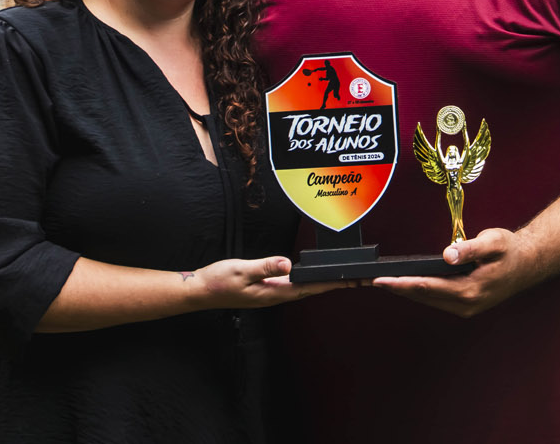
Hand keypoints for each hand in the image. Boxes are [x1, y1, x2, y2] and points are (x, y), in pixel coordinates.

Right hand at [194, 256, 353, 308]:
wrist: (200, 291)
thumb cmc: (218, 281)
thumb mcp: (242, 270)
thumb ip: (265, 267)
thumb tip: (288, 264)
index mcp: (274, 293)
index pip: (310, 287)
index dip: (333, 283)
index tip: (353, 281)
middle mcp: (277, 295)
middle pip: (312, 289)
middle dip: (336, 284)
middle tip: (359, 279)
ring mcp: (272, 293)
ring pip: (305, 288)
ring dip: (324, 283)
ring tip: (344, 278)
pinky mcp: (267, 289)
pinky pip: (294, 286)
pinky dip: (309, 281)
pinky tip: (313, 278)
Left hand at [370, 228, 540, 317]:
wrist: (529, 263)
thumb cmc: (511, 250)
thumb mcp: (492, 242)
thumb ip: (469, 248)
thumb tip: (448, 254)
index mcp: (471, 290)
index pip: (428, 287)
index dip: (402, 283)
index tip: (382, 281)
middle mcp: (467, 304)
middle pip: (424, 297)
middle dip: (398, 289)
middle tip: (372, 281)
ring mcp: (467, 307)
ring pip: (429, 301)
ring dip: (407, 292)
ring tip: (384, 283)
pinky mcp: (467, 305)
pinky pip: (437, 300)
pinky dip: (420, 293)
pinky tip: (408, 286)